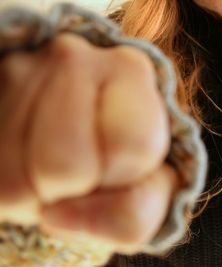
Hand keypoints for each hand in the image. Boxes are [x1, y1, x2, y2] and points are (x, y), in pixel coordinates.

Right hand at [0, 33, 177, 252]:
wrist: (73, 131)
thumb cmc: (121, 158)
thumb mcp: (149, 186)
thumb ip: (134, 215)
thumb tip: (56, 217)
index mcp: (130, 68)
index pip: (134, 146)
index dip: (125, 176)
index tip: (120, 166)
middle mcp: (72, 56)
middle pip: (67, 166)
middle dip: (77, 187)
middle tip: (83, 168)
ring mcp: (17, 72)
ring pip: (16, 181)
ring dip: (39, 190)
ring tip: (54, 162)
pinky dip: (12, 185)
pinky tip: (28, 159)